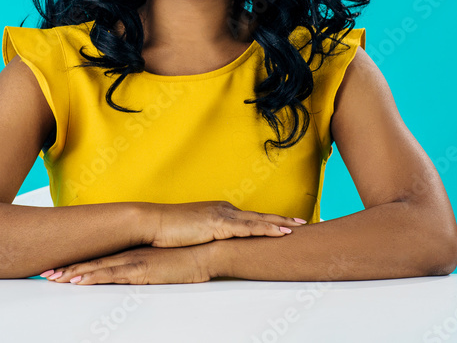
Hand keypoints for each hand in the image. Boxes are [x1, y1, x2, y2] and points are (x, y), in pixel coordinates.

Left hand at [41, 244, 215, 284]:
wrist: (207, 251)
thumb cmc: (190, 257)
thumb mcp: (164, 263)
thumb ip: (150, 266)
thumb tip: (143, 273)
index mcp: (133, 252)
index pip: (100, 258)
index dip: (78, 262)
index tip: (59, 266)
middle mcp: (129, 254)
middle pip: (91, 261)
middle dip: (66, 267)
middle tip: (44, 273)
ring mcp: (133, 261)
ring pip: (95, 268)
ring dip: (72, 273)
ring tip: (51, 278)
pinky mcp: (141, 270)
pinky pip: (111, 275)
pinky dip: (91, 277)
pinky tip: (76, 280)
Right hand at [144, 200, 306, 247]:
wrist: (153, 223)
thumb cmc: (168, 230)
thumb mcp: (193, 233)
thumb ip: (207, 237)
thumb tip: (214, 247)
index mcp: (219, 212)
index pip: (249, 217)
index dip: (268, 220)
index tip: (286, 223)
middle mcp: (224, 210)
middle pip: (259, 216)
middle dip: (282, 219)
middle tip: (302, 222)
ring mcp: (222, 216)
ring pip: (258, 220)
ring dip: (279, 224)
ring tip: (298, 228)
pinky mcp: (218, 224)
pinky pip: (248, 228)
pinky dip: (267, 230)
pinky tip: (280, 233)